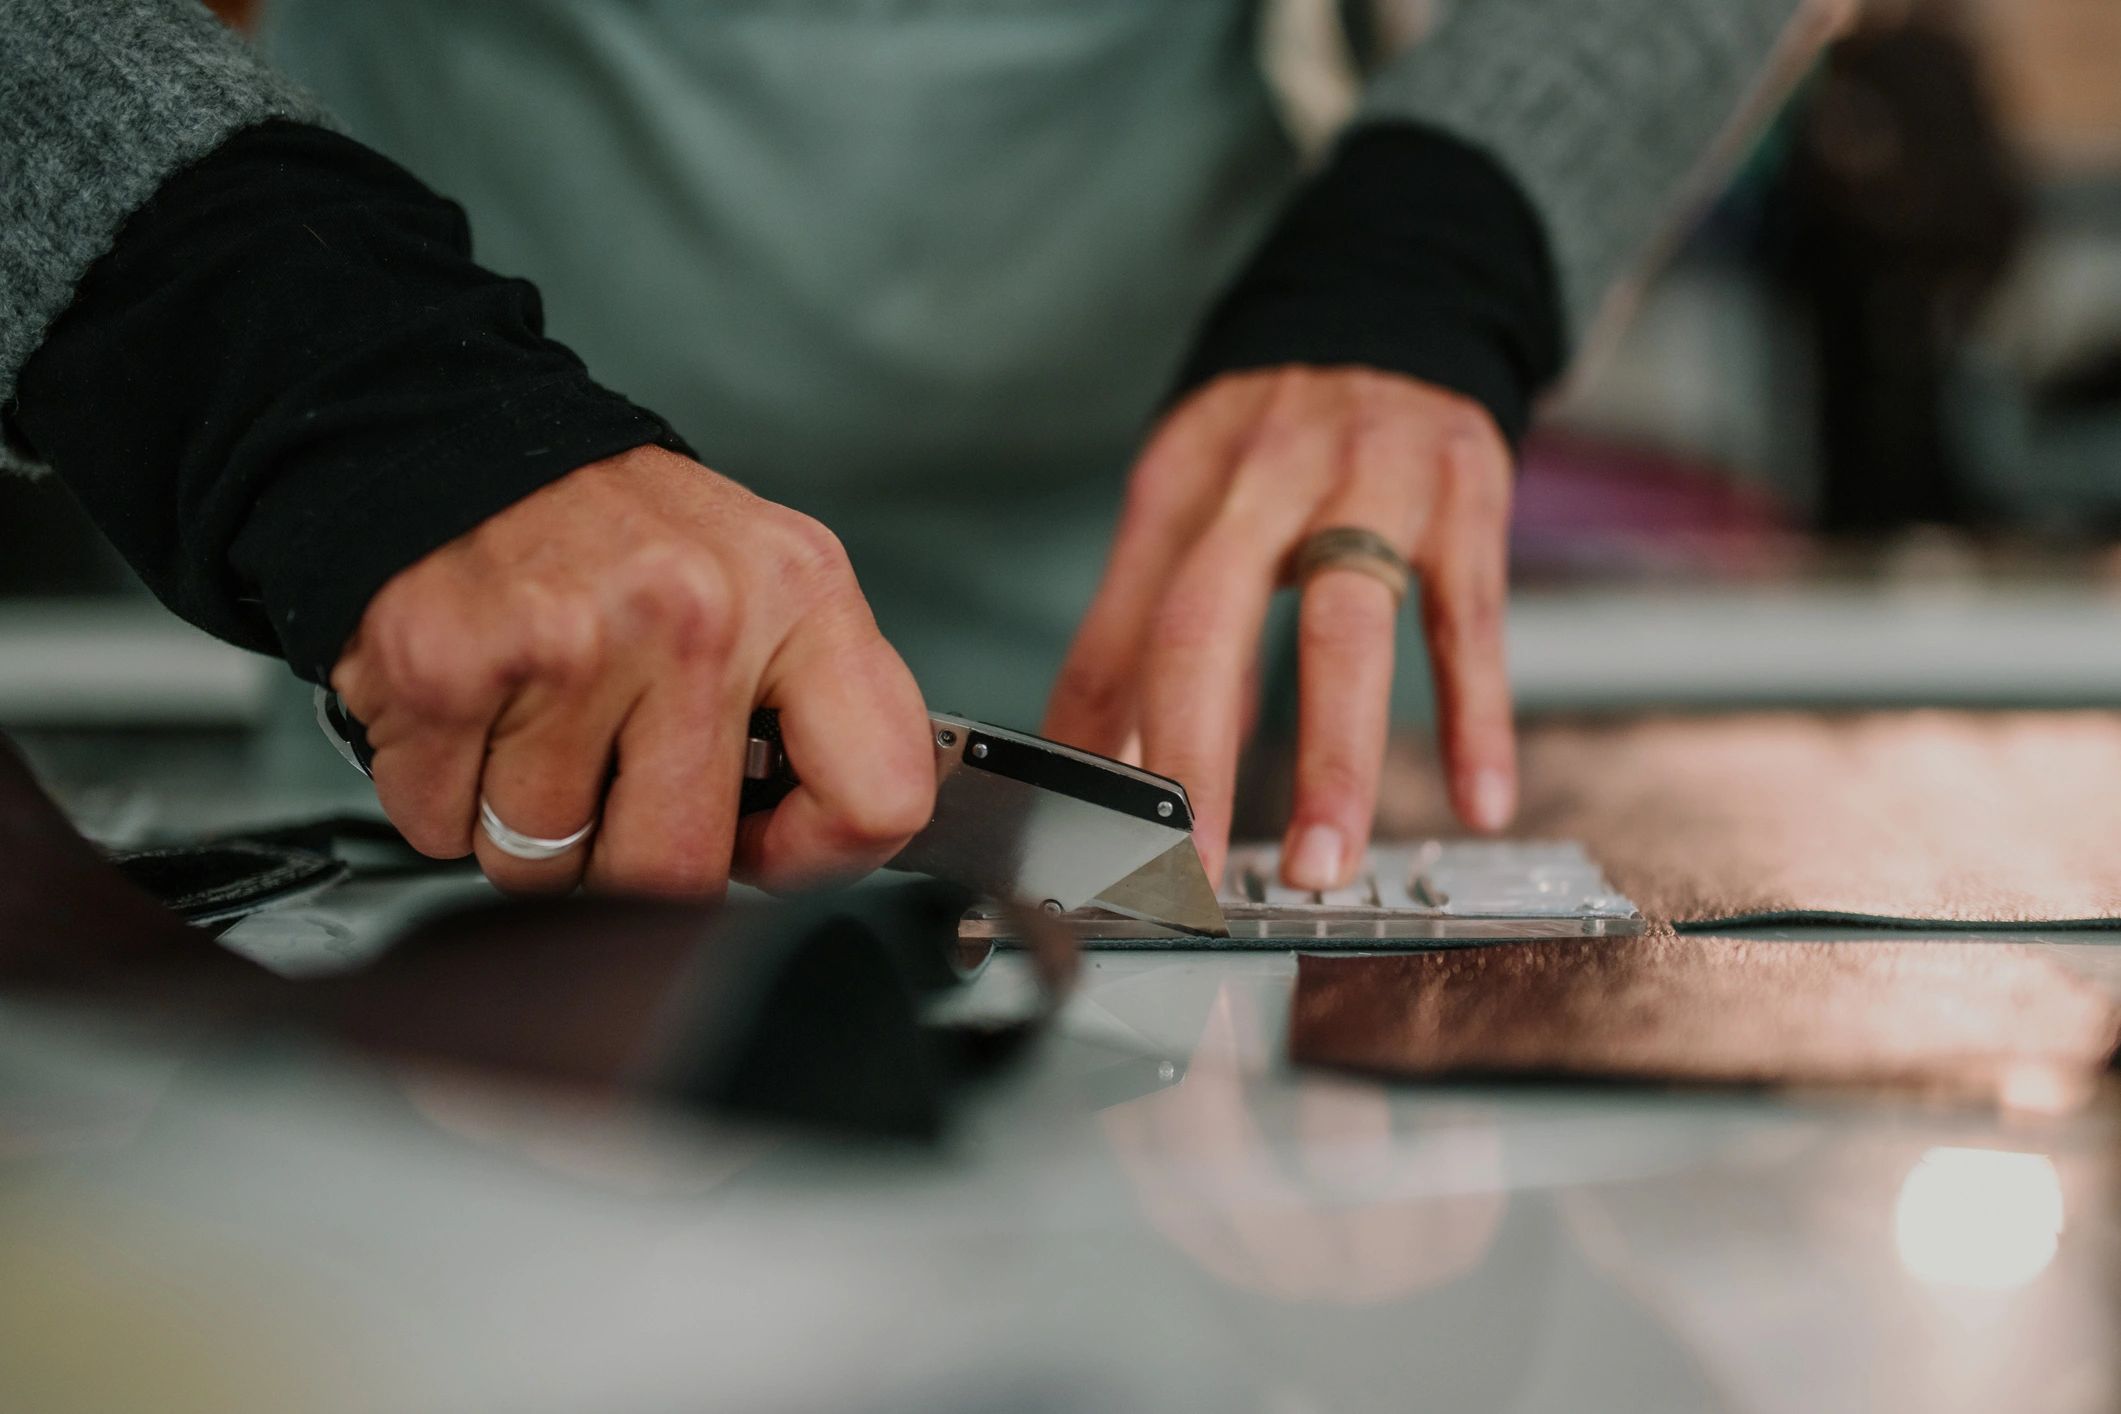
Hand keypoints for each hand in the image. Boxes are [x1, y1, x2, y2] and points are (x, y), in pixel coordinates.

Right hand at [331, 445, 935, 897]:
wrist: (459, 435)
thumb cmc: (616, 530)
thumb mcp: (767, 580)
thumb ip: (815, 705)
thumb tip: (819, 843)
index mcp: (801, 595)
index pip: (878, 797)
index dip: (815, 857)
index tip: (766, 844)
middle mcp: (696, 616)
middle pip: (679, 873)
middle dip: (629, 862)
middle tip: (613, 785)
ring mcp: (571, 644)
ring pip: (544, 866)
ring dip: (525, 831)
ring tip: (533, 728)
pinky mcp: (446, 665)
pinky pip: (442, 827)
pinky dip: (444, 797)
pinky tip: (473, 715)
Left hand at [1044, 366, 1515, 889]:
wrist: (1391, 301)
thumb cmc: (1272, 436)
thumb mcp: (1185, 500)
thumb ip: (1141, 629)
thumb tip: (1098, 765)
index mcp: (1180, 487)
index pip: (1124, 628)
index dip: (1103, 739)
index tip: (1097, 842)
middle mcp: (1265, 479)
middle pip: (1210, 623)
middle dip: (1195, 758)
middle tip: (1190, 874)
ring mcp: (1372, 486)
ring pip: (1348, 632)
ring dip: (1334, 762)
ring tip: (1320, 864)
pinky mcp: (1464, 500)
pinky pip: (1469, 622)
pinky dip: (1475, 717)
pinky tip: (1480, 800)